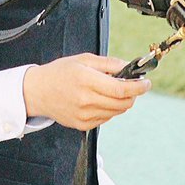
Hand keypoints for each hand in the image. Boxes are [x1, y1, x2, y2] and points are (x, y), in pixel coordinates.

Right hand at [22, 53, 150, 129]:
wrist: (37, 92)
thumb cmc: (59, 73)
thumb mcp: (83, 60)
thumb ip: (109, 63)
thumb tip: (129, 66)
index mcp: (86, 80)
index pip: (121, 89)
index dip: (138, 87)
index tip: (146, 83)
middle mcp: (86, 100)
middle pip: (123, 103)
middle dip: (133, 94)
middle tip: (132, 85)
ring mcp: (84, 115)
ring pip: (117, 112)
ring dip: (122, 101)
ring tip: (112, 90)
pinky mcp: (83, 125)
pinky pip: (106, 118)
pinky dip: (110, 109)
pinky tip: (100, 99)